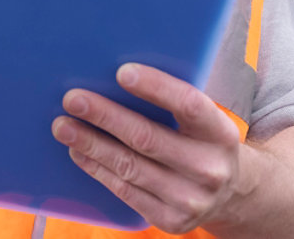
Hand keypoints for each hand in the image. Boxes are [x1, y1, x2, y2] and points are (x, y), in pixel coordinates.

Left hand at [51, 63, 254, 233]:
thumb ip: (170, 101)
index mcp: (221, 133)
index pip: (189, 105)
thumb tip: (112, 74)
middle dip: (105, 116)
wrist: (230, 196)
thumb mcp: (201, 122)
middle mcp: (210, 169)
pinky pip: (124, 190)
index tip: (122, 72)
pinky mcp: (172, 220)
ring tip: (63, 126)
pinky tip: (78, 152)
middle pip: (147, 138)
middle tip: (72, 99)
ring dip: (91, 143)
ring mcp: (191, 199)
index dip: (156, 87)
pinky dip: (97, 168)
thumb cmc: (199, 142)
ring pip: (129, 166)